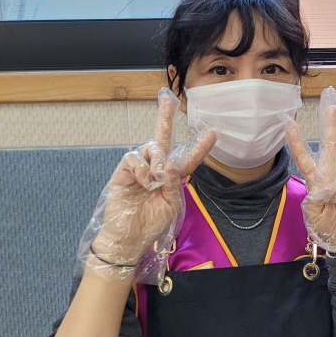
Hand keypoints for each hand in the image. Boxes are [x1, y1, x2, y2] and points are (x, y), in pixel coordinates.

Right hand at [88, 89, 216, 275]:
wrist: (129, 238)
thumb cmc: (151, 224)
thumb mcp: (172, 205)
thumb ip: (174, 184)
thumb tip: (168, 165)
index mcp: (172, 178)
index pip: (187, 159)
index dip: (199, 147)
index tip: (212, 133)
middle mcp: (156, 169)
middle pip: (161, 138)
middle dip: (164, 117)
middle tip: (168, 98)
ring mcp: (139, 169)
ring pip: (150, 146)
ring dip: (157, 158)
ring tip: (157, 177)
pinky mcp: (123, 172)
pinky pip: (133, 158)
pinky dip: (141, 167)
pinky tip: (143, 180)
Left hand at [285, 86, 335, 250]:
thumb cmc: (326, 226)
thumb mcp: (312, 213)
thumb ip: (316, 195)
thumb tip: (327, 182)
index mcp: (315, 178)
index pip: (305, 157)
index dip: (297, 142)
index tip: (289, 125)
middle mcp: (331, 173)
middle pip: (332, 145)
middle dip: (332, 124)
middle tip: (332, 105)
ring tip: (334, 197)